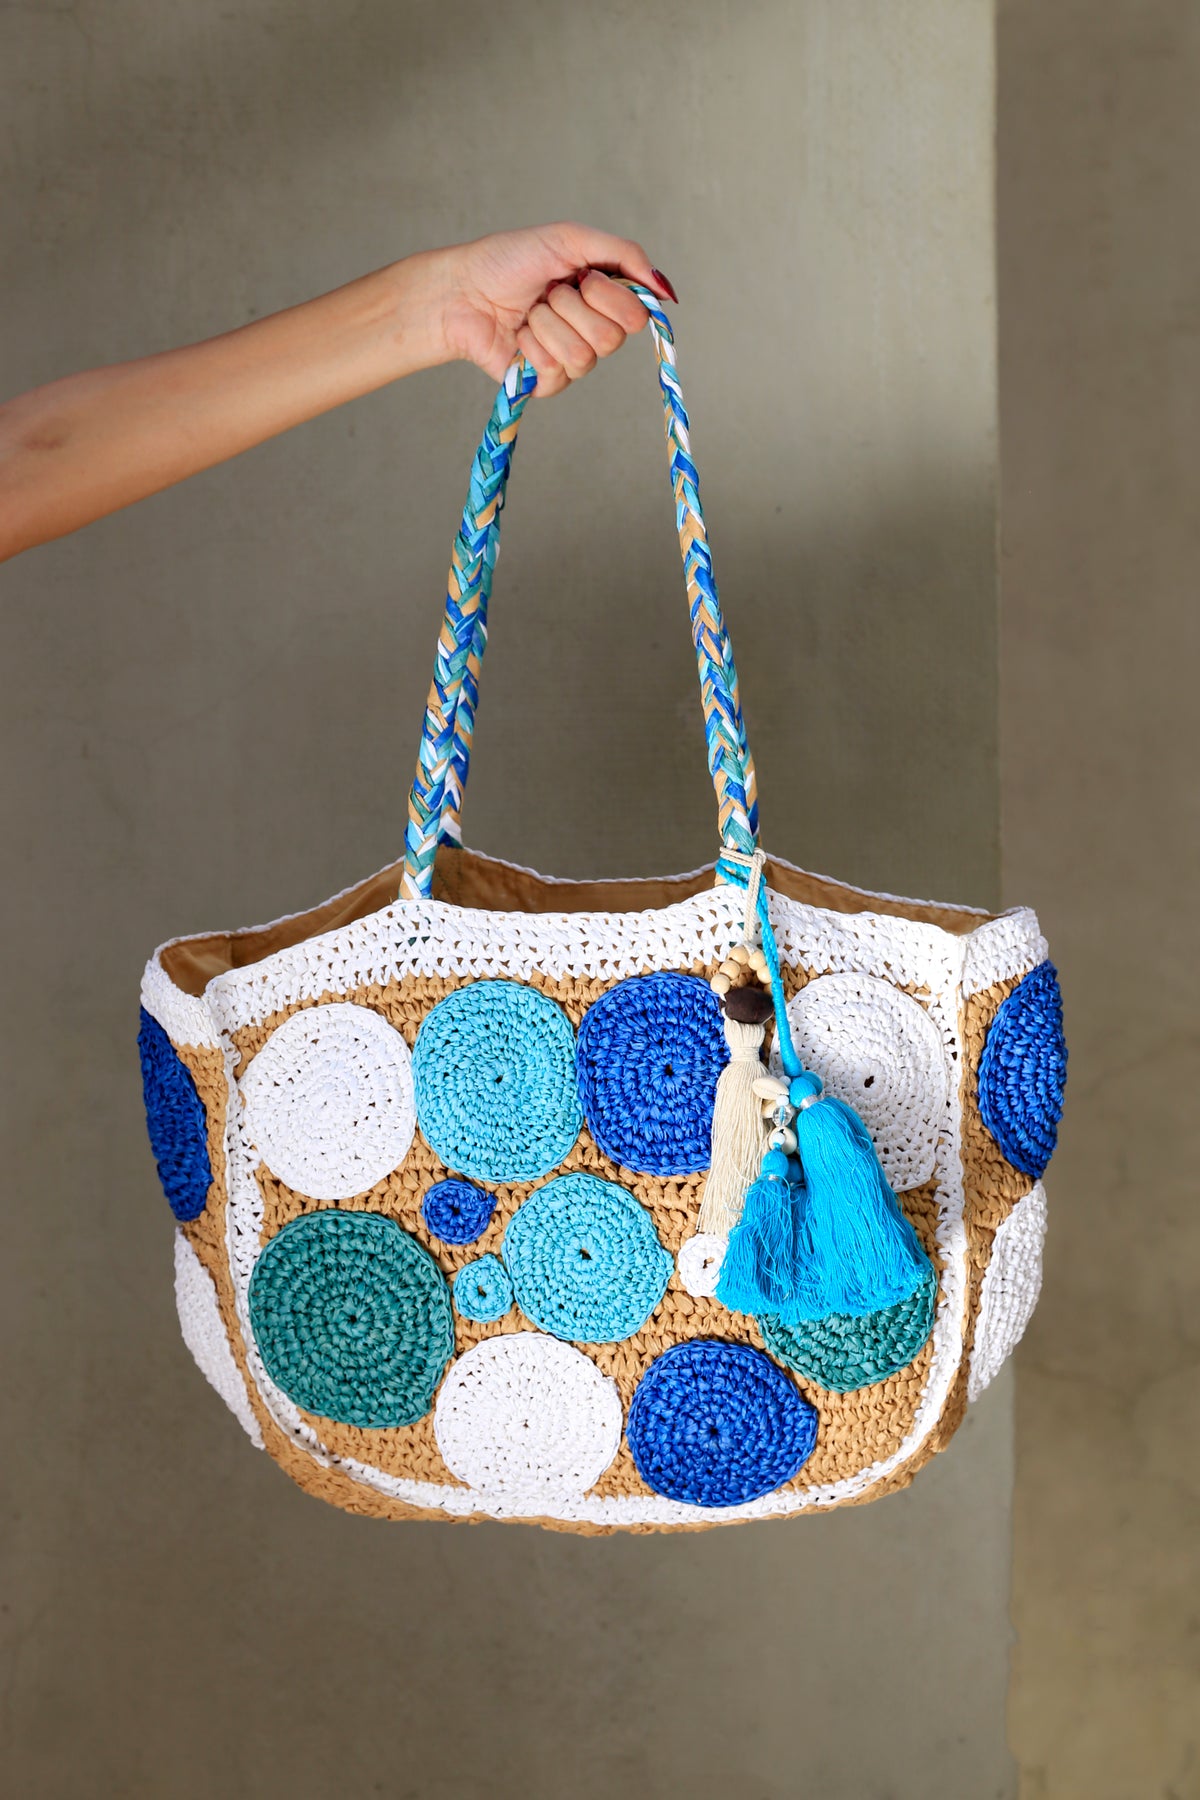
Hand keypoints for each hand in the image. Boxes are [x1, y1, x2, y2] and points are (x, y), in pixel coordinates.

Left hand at [428, 223, 677, 396]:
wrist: (462, 289)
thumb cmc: (510, 259)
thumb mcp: (571, 238)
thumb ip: (625, 254)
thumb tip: (666, 291)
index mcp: (604, 300)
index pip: (637, 316)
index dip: (608, 296)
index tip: (581, 277)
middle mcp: (593, 332)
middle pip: (613, 339)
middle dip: (573, 307)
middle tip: (549, 293)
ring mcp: (571, 361)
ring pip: (583, 355)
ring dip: (549, 323)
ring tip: (530, 312)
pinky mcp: (546, 383)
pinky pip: (556, 370)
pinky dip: (531, 344)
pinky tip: (518, 335)